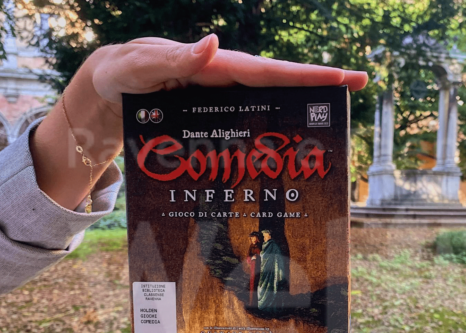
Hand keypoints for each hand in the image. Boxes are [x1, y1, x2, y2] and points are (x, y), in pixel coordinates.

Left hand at [86, 34, 368, 106]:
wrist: (107, 93)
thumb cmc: (122, 73)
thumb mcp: (142, 64)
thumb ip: (175, 58)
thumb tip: (214, 44)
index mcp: (216, 66)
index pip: (269, 71)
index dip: (306, 75)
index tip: (343, 78)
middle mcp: (225, 80)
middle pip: (279, 84)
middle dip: (318, 87)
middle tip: (358, 89)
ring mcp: (222, 99)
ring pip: (267, 105)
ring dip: (297, 113)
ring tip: (329, 130)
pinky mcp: (213, 116)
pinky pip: (245, 122)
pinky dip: (265, 132)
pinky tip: (278, 154)